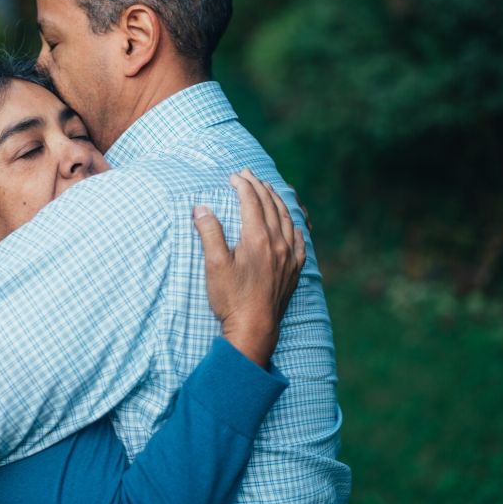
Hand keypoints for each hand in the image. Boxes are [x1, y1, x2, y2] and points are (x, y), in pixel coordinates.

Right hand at [193, 169, 305, 367]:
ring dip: (277, 201)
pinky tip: (293, 225)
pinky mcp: (294, 271)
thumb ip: (209, 233)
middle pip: (271, 206)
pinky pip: (301, 241)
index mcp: (257, 239)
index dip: (243, 186)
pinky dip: (296, 226)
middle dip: (259, 187)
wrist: (254, 329)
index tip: (234, 176)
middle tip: (249, 175)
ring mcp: (289, 257)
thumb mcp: (214, 265)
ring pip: (287, 220)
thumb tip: (201, 209)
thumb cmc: (231, 298)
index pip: (251, 202)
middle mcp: (278, 244)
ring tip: (269, 190)